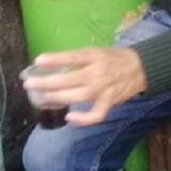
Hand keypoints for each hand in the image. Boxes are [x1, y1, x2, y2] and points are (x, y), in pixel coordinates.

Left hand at [26, 47, 146, 125]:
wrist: (140, 68)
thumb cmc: (113, 58)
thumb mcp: (96, 52)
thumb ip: (78, 59)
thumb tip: (53, 67)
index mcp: (95, 57)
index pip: (73, 57)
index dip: (55, 59)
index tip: (37, 61)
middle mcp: (98, 73)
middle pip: (69, 79)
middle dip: (47, 82)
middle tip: (29, 84)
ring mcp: (103, 90)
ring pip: (77, 97)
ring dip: (58, 98)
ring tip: (44, 97)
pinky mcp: (109, 103)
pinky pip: (95, 115)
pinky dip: (82, 119)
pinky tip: (69, 117)